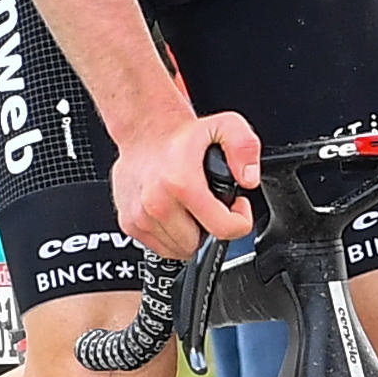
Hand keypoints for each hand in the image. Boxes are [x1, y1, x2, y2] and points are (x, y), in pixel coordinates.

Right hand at [110, 107, 257, 260]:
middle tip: (209, 203)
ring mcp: (140, 217)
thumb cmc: (181, 135)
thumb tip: (248, 179)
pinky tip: (173, 211)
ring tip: (189, 206)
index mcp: (180, 183)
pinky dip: (171, 236)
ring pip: (179, 250)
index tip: (236, 205)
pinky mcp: (129, 224)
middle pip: (200, 244)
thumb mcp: (226, 126)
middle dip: (210, 227)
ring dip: (190, 234)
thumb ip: (245, 148)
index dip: (240, 220)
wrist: (142, 131)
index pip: (224, 229)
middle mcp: (156, 203)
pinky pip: (161, 248)